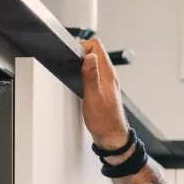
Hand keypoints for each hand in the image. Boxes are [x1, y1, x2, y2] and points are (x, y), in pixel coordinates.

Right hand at [80, 37, 129, 151]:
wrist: (112, 137)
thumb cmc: (104, 121)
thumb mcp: (93, 97)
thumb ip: (90, 76)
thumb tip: (89, 56)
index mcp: (108, 74)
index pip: (96, 46)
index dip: (82, 46)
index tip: (74, 57)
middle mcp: (108, 75)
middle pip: (94, 51)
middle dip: (80, 53)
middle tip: (71, 64)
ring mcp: (106, 81)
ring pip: (93, 62)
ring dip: (82, 63)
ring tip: (74, 71)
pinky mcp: (102, 88)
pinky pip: (92, 72)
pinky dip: (84, 72)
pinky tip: (79, 80)